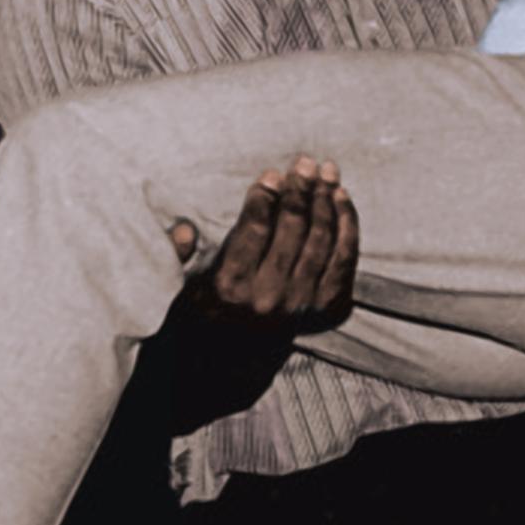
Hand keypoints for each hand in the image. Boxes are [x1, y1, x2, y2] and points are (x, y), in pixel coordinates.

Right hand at [173, 158, 357, 332]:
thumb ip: (177, 255)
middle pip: (293, 228)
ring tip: (325, 172)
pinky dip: (347, 226)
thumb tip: (185, 228)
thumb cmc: (205, 311)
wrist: (234, 360)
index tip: (269, 175)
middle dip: (300, 189)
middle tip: (303, 163)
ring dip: (325, 199)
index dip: (264, 197)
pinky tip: (341, 199)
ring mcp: (302, 303)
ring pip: (322, 239)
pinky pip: (344, 259)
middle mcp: (269, 295)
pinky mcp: (324, 308)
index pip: (254, 228)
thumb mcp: (179, 286)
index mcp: (231, 286)